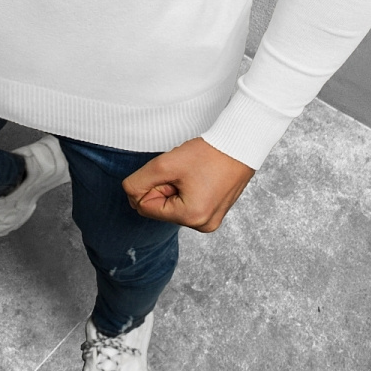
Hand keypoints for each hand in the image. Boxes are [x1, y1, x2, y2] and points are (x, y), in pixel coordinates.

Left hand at [121, 136, 255, 232]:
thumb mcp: (166, 164)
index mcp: (191, 217)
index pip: (146, 207)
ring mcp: (211, 221)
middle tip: (183, 172)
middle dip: (165, 187)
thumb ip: (139, 182)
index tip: (170, 172)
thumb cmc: (208, 153)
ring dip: (175, 187)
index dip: (151, 185)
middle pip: (160, 208)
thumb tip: (130, 194)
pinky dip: (187, 190)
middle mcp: (202, 226)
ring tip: (194, 174)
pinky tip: (200, 177)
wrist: (240, 145)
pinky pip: (188, 204)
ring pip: (173, 206)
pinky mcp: (215, 213)